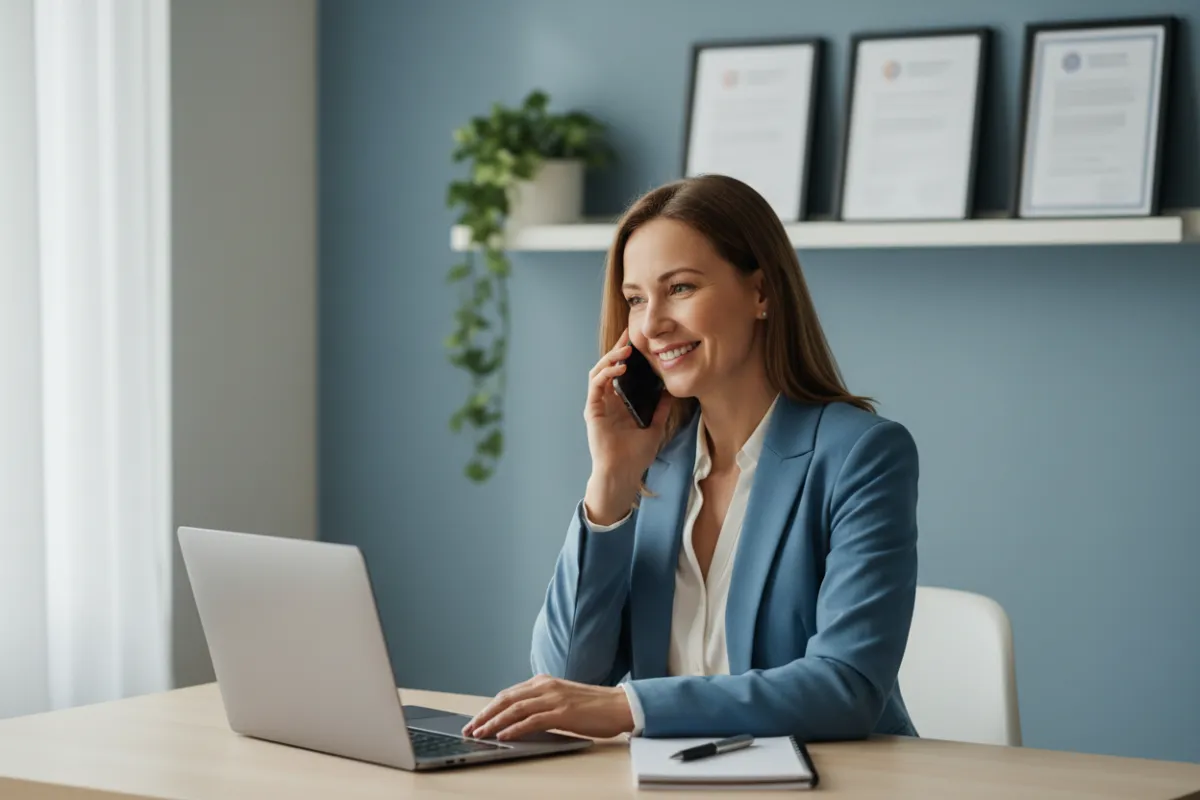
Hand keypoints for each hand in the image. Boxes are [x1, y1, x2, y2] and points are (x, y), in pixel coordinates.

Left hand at [461, 675, 634, 740]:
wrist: (619, 705)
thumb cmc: (593, 706)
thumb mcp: (561, 699)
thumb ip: (541, 704)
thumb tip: (518, 720)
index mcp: (543, 682)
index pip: (508, 694)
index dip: (489, 708)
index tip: (475, 720)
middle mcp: (545, 686)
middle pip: (506, 699)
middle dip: (485, 714)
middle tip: (469, 728)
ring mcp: (554, 698)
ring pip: (515, 709)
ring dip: (494, 722)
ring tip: (480, 734)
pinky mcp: (562, 712)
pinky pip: (532, 720)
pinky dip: (514, 728)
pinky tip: (503, 736)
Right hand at [583, 331, 670, 522]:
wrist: (623, 473)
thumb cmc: (635, 456)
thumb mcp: (655, 427)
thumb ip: (661, 409)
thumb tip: (671, 391)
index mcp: (619, 403)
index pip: (621, 373)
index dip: (626, 355)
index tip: (636, 340)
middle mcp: (607, 401)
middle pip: (608, 367)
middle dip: (617, 349)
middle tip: (628, 334)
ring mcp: (598, 404)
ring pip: (599, 372)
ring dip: (611, 359)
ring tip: (625, 350)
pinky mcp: (592, 410)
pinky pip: (596, 385)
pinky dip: (606, 373)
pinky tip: (620, 368)